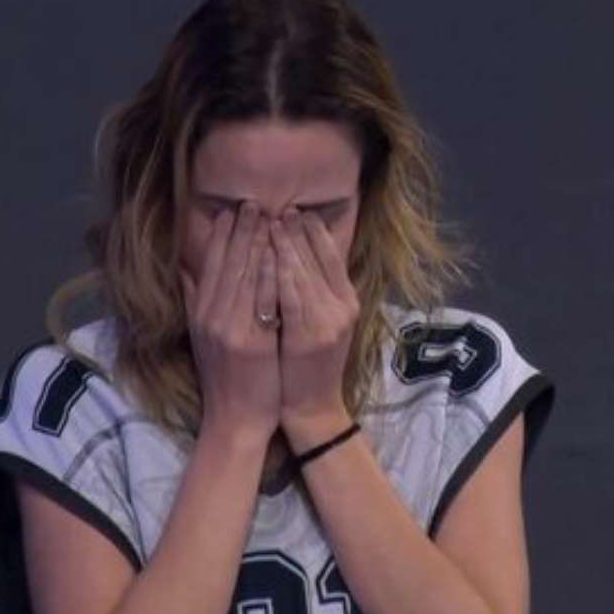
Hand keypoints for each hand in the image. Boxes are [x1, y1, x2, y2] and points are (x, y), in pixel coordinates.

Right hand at [180, 201, 280, 442]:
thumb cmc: (225, 378)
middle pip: (228, 264)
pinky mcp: (252, 342)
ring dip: (257, 243)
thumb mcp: (201, 336)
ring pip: (245, 276)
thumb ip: (193, 301)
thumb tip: (184, 268)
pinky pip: (263, 301)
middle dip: (242, 230)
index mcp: (201, 313)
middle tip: (254, 202)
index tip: (233, 210)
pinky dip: (269, 274)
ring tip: (270, 216)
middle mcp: (212, 317)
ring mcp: (231, 329)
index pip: (212, 265)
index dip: (223, 236)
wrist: (235, 418)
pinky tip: (278, 252)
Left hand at [269, 206, 358, 441]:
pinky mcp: (309, 335)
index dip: (313, 231)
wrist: (309, 408)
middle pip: (317, 258)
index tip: (296, 209)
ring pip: (303, 271)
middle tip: (277, 204)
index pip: (331, 255)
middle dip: (295, 229)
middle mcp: (342, 307)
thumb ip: (309, 294)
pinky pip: (291, 295)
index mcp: (346, 302)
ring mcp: (327, 321)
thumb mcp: (317, 326)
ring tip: (268, 217)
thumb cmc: (305, 367)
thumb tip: (292, 259)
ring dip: (285, 242)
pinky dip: (278, 271)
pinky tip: (266, 252)